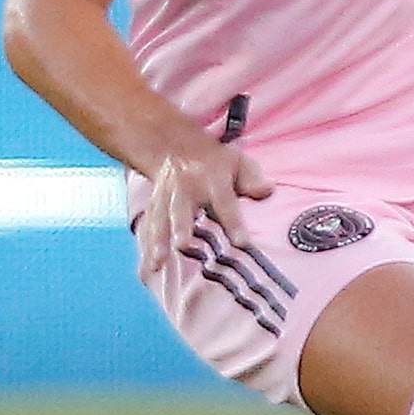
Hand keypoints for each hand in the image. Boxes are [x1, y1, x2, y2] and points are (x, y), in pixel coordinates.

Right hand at [137, 139, 274, 280]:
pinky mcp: (154, 204)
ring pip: (160, 218)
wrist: (178, 148)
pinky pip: (148, 225)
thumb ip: (253, 178)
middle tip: (182, 245)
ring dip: (158, 240)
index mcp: (213, 179)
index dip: (234, 223)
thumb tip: (267, 190)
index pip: (225, 203)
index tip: (242, 243)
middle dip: (181, 227)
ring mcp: (166, 196)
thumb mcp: (239, 162)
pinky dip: (146, 245)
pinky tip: (147, 266)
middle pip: (183, 209)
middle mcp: (186, 188)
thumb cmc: (218, 163)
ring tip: (158, 262)